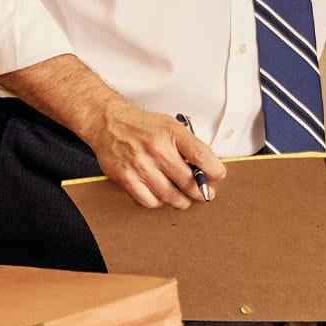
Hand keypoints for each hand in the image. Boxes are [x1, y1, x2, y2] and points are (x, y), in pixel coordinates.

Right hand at [83, 99, 226, 209]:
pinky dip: (159, 202)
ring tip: (184, 197)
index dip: (215, 171)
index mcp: (171, 133)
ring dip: (182, 201)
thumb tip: (206, 169)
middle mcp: (156, 149)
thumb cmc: (141, 126)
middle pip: (189, 182)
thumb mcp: (170, 125)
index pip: (202, 157)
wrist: (108, 122)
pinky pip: (150, 201)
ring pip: (171, 196)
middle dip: (202, 192)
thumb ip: (188, 145)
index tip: (217, 176)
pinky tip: (161, 195)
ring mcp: (140, 165)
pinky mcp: (126, 178)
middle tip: (205, 193)